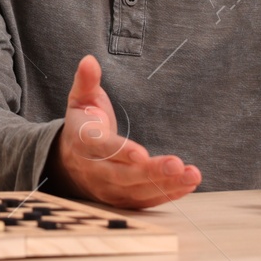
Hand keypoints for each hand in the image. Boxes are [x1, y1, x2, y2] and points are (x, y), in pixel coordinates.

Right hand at [49, 54, 199, 208]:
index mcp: (84, 143)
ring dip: (167, 185)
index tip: (141, 154)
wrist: (68, 162)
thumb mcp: (80, 101)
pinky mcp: (123, 200)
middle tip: (177, 165)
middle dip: (151, 172)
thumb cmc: (82, 126)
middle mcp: (95, 171)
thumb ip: (86, 82)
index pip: (103, 149)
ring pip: (138, 191)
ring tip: (192, 175)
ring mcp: (109, 189)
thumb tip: (89, 60)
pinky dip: (168, 194)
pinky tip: (188, 184)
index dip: (121, 152)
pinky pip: (146, 201)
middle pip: (124, 175)